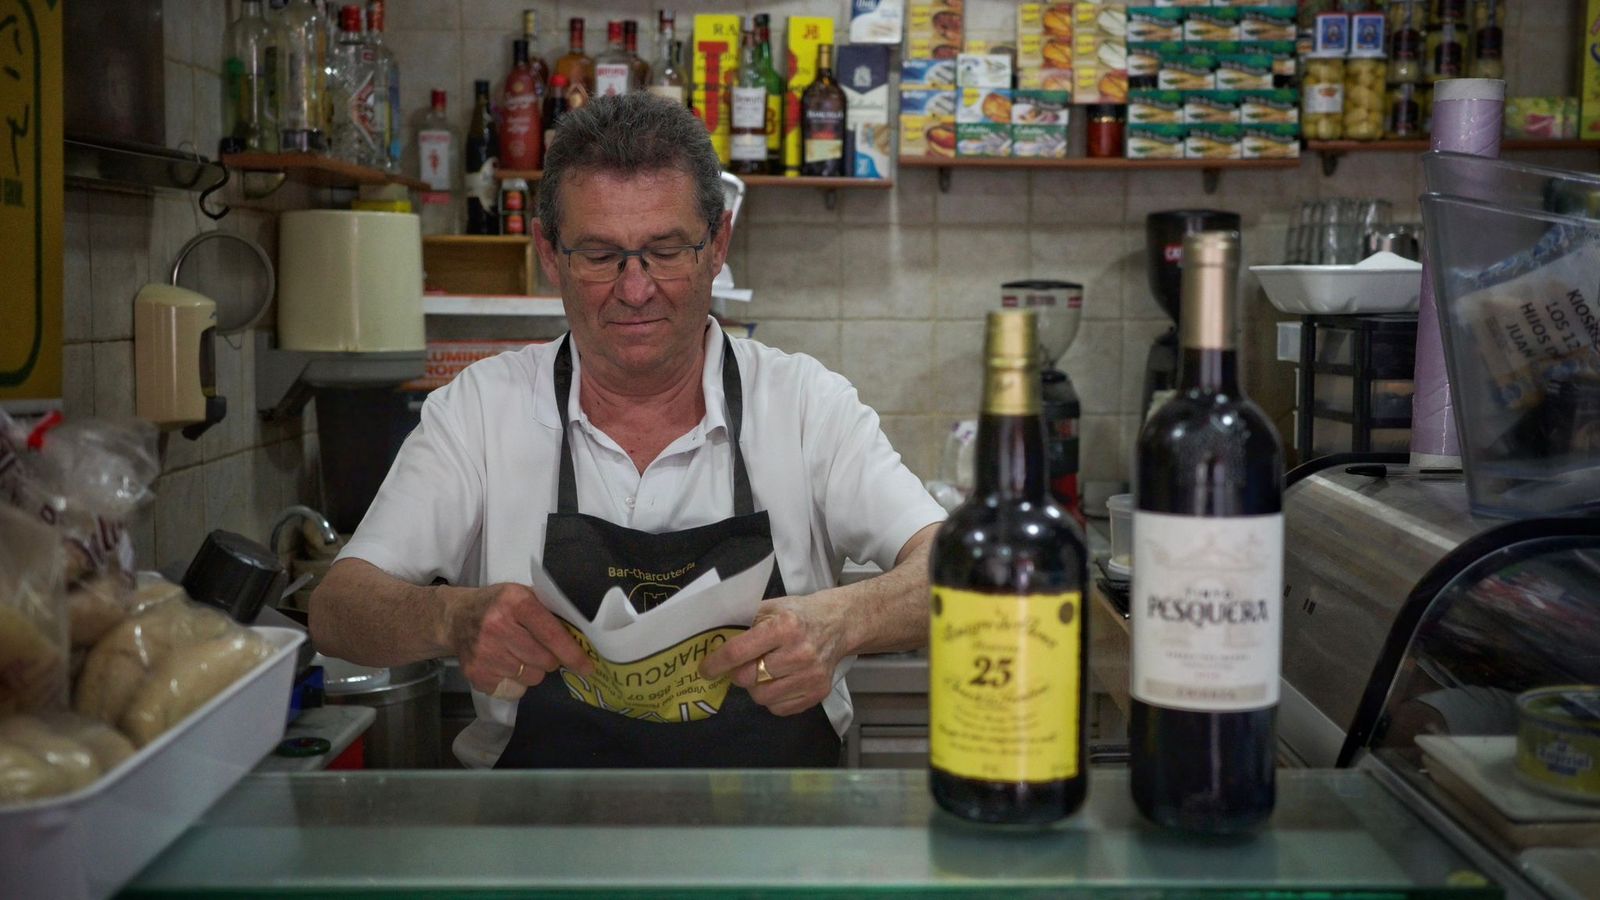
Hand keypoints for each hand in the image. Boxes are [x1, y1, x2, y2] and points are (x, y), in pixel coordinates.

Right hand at [444, 583, 593, 699]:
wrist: (456, 618)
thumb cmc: (499, 605)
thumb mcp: (523, 594)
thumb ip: (550, 610)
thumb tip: (582, 635)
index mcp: (515, 603)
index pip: (552, 634)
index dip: (572, 654)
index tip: (587, 667)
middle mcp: (498, 627)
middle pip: (545, 660)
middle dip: (550, 659)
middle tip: (540, 649)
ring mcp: (485, 653)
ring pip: (532, 677)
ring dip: (533, 670)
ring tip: (519, 654)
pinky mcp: (476, 674)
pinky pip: (514, 690)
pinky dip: (516, 682)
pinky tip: (505, 664)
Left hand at [700, 594, 848, 716]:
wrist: (838, 624)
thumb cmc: (798, 615)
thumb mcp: (771, 607)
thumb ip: (743, 622)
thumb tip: (711, 641)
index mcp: (784, 627)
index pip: (739, 652)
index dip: (716, 663)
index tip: (706, 669)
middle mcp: (799, 653)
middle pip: (749, 678)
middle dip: (737, 673)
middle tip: (740, 666)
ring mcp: (811, 676)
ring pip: (762, 697)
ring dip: (754, 687)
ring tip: (761, 673)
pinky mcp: (818, 693)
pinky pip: (779, 708)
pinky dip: (772, 698)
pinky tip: (778, 681)